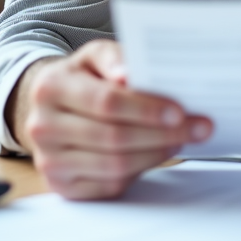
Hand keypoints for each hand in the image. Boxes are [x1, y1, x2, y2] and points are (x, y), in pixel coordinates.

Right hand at [9, 40, 212, 199]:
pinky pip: (110, 184)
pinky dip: (140, 170)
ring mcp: (50, 160)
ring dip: (156, 153)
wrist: (52, 106)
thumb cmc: (83, 78)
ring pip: (115, 165)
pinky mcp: (62, 185)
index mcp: (51, 87)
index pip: (106, 102)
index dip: (146, 109)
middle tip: (197, 127)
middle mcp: (43, 126)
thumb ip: (115, 58)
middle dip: (162, 134)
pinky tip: (156, 153)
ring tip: (180, 138)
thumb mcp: (95, 55)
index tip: (179, 111)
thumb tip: (127, 76)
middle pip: (113, 137)